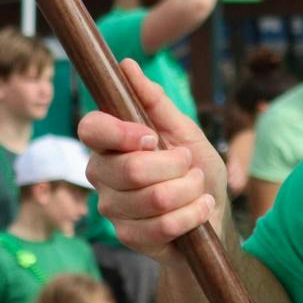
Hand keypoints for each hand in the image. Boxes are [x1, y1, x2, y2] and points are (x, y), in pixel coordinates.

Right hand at [79, 60, 226, 260]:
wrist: (211, 212)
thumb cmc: (195, 168)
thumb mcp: (184, 130)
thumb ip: (155, 102)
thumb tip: (126, 65)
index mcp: (110, 142)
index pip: (90, 129)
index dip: (121, 132)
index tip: (152, 137)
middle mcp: (102, 174)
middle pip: (132, 169)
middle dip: (177, 166)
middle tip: (190, 165)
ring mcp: (112, 208)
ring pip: (153, 199)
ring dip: (190, 191)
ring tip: (198, 187)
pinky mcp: (128, 237)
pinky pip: (163, 225)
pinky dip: (193, 215)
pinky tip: (201, 209)